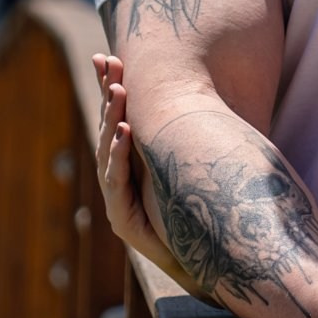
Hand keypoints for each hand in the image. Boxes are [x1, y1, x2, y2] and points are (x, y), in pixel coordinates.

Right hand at [90, 54, 184, 281]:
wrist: (206, 262)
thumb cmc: (201, 211)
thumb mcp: (195, 166)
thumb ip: (191, 136)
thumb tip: (209, 91)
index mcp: (134, 160)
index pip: (118, 117)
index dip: (110, 88)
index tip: (108, 55)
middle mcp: (121, 176)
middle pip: (108, 127)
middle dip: (108, 93)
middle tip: (108, 61)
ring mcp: (119, 197)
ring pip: (108, 150)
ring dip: (112, 118)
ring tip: (119, 90)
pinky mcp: (123, 219)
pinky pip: (117, 181)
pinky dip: (118, 155)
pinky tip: (123, 131)